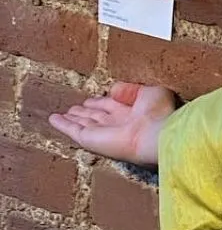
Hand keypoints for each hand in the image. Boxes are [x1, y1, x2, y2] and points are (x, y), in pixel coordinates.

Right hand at [49, 82, 177, 166]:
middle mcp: (117, 124)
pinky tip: (53, 119)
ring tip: (61, 114)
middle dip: (85, 112)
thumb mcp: (150, 92)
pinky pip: (73, 130)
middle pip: (97, 116)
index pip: (113, 106)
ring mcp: (103, 132)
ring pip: (83, 123)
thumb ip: (131, 89)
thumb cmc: (160, 113)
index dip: (102, 102)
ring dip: (72, 118)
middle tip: (74, 108)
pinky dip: (62, 125)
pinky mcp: (91, 140)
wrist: (157, 134)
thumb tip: (113, 89)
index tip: (94, 99)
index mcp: (133, 113)